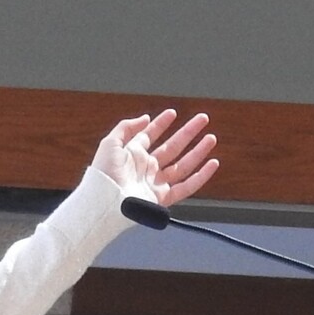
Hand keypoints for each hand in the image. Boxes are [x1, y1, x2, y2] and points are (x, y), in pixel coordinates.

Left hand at [92, 109, 218, 206]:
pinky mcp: (162, 198)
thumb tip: (144, 118)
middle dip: (188, 133)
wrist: (104, 200)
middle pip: (172, 147)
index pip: (150, 135)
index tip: (172, 114)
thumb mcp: (110, 143)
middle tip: (202, 120)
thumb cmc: (102, 174)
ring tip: (210, 138)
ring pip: (182, 165)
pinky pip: (186, 187)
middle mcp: (146, 168)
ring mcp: (155, 183)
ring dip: (198, 151)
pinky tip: (211, 164)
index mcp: (133, 155)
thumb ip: (126, 127)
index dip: (161, 124)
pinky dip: (201, 176)